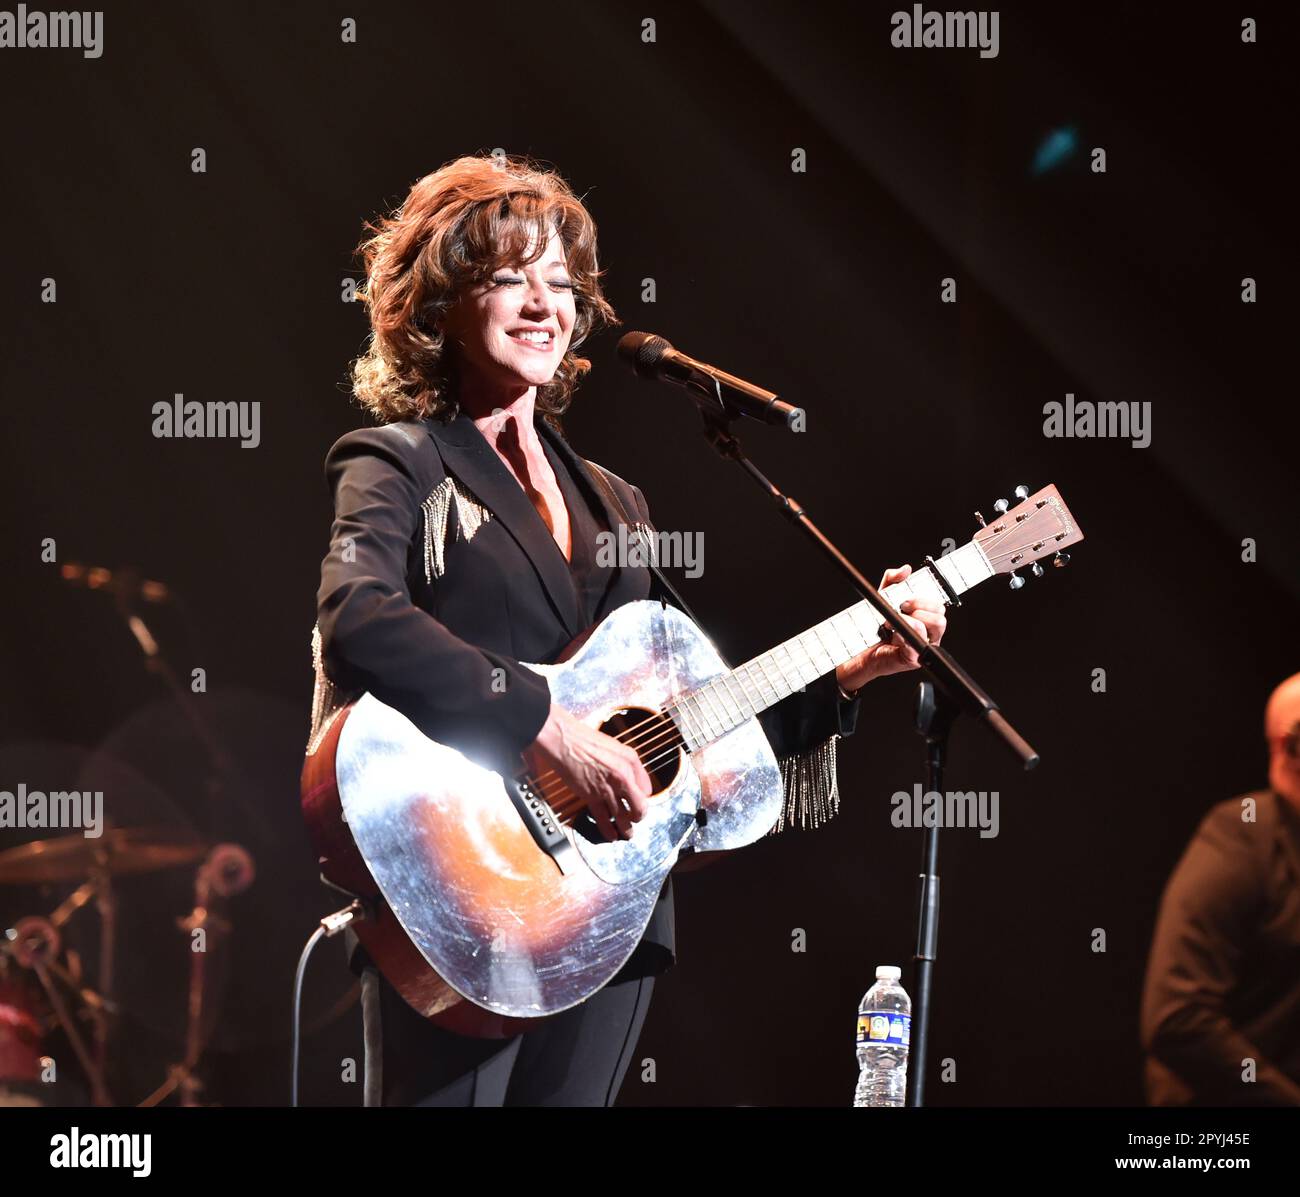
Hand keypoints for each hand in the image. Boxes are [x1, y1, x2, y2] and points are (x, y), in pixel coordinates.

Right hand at [523, 704, 651, 841]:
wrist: (564, 740)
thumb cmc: (585, 740)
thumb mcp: (615, 747)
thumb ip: (628, 763)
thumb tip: (635, 780)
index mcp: (630, 761)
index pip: (646, 788)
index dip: (642, 797)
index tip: (638, 800)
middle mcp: (623, 776)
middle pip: (639, 806)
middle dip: (638, 815)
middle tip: (636, 818)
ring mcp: (607, 788)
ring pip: (623, 816)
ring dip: (626, 828)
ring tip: (627, 833)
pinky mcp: (591, 796)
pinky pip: (603, 818)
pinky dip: (608, 830)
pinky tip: (611, 835)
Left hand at [834, 564, 947, 692]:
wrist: (861, 648)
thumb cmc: (874, 626)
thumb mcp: (882, 597)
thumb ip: (893, 580)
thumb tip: (905, 569)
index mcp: (925, 618)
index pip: (938, 605)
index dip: (926, 599)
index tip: (907, 598)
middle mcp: (928, 633)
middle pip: (941, 615)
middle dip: (920, 606)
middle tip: (901, 607)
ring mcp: (923, 646)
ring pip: (935, 626)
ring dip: (912, 619)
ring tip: (892, 621)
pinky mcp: (915, 658)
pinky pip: (918, 642)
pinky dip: (904, 633)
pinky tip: (892, 633)